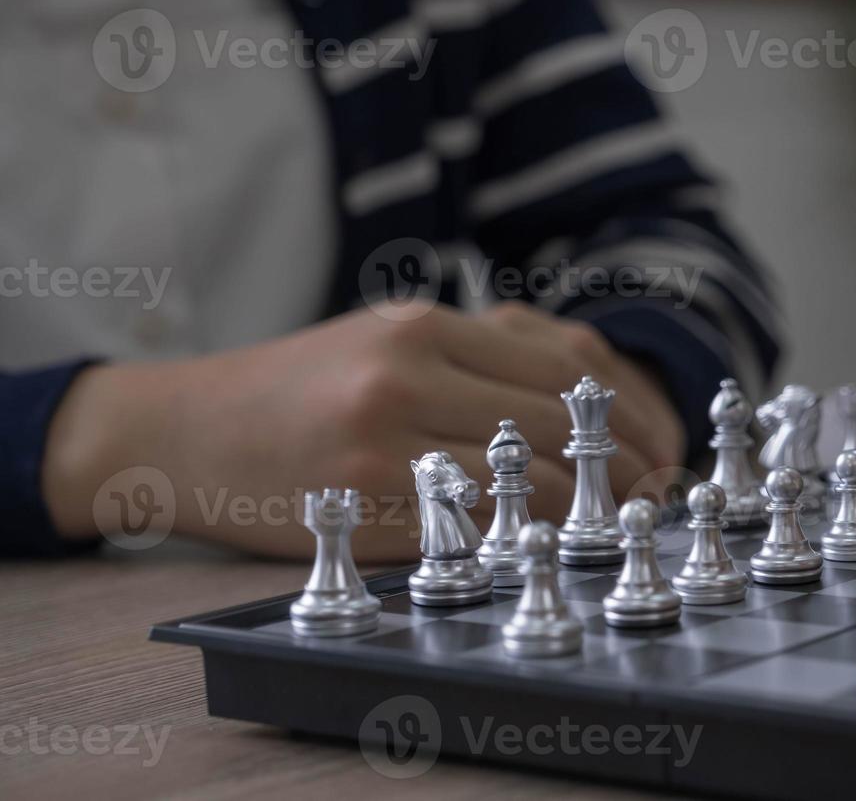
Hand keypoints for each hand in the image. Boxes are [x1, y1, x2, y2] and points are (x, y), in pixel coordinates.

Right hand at [42, 303, 686, 559]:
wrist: (182, 430)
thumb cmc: (299, 389)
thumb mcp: (387, 338)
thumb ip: (481, 353)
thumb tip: (595, 390)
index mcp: (424, 324)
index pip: (565, 365)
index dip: (627, 414)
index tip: (658, 449)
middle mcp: (406, 370)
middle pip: (557, 420)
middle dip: (620, 467)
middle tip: (653, 498)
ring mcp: (380, 438)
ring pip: (522, 477)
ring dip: (580, 510)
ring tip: (611, 528)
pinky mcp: (358, 500)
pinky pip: (466, 525)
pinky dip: (515, 538)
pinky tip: (540, 548)